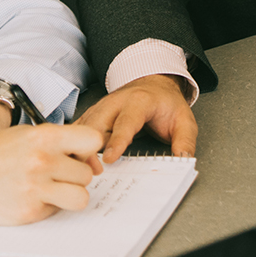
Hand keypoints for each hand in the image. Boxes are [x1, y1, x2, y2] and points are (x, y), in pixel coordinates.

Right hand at [0, 124, 105, 224]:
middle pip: (88, 174)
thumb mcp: (28, 135)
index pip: (93, 140)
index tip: (78, 154)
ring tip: (52, 188)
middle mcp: (43, 161)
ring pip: (81, 197)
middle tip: (55, 173)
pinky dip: (49, 206)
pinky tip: (31, 196)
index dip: (88, 149)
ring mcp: (36, 188)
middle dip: (75, 175)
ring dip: (70, 194)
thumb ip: (62, 143)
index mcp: (45, 137)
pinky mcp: (29, 211)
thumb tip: (94, 162)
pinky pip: (58, 211)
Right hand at [76, 74, 197, 161]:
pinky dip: (71, 145)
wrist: (153, 84)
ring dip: (77, 148)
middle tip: (90, 172)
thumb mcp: (184, 119)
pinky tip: (70, 161)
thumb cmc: (165, 102)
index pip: (126, 122)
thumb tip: (184, 160)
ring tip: (76, 171)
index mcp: (138, 101)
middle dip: (88, 147)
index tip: (110, 159)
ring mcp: (100, 108)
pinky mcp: (91, 115)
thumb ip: (185, 140)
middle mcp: (114, 103)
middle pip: (95, 125)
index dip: (117, 141)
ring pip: (81, 129)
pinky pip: (77, 131)